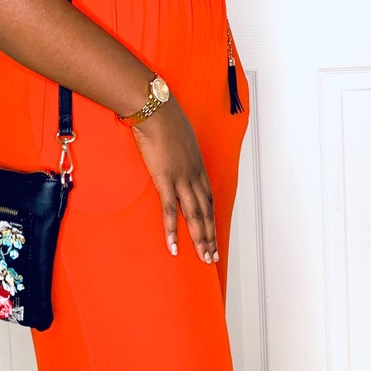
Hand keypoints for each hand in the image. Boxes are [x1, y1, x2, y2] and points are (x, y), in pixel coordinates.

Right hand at [131, 98, 217, 263]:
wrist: (156, 112)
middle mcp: (194, 176)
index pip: (209, 199)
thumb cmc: (166, 119)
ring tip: (203, 257)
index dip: (212, 219)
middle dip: (210, 236)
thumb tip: (174, 153)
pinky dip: (172, 231)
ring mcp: (182, 179)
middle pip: (206, 212)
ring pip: (195, 216)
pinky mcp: (165, 180)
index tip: (214, 234)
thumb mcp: (179, 136)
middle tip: (213, 256)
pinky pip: (170, 211)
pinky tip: (174, 246)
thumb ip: (179, 150)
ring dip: (200, 239)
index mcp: (197, 166)